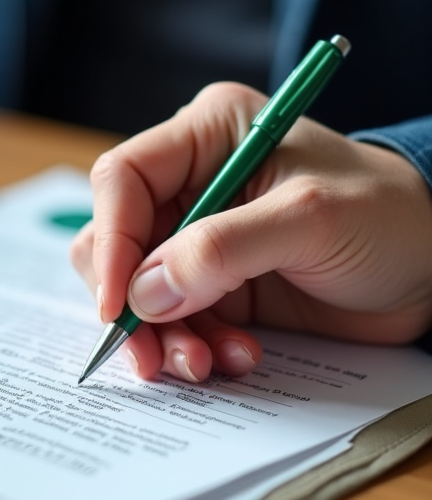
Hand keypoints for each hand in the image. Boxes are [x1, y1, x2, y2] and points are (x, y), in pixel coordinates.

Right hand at [70, 82, 431, 381]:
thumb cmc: (388, 217)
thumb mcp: (309, 220)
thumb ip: (221, 250)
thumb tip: (142, 293)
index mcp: (207, 136)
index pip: (122, 179)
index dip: (111, 240)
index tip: (119, 304)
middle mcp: (189, 184)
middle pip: (114, 242)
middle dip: (131, 303)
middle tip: (151, 353)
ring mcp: (196, 239)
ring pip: (136, 292)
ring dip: (164, 337)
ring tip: (209, 363)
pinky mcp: (209, 286)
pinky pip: (171, 322)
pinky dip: (193, 348)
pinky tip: (238, 356)